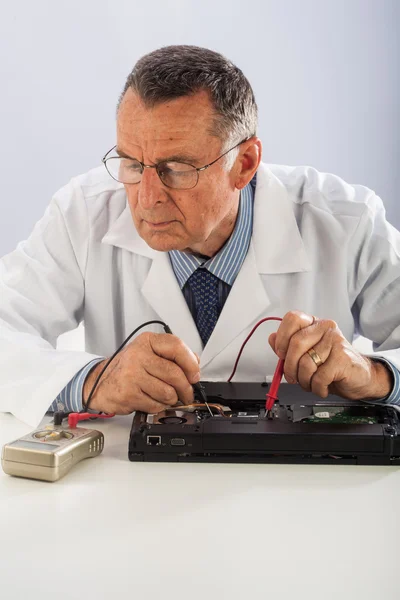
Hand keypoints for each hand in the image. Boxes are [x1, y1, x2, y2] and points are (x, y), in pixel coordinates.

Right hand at [83, 332, 200, 414]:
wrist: (98, 382)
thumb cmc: (127, 368)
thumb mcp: (149, 353)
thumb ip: (172, 355)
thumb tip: (195, 363)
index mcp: (147, 342)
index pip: (176, 346)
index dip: (191, 363)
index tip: (194, 375)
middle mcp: (138, 355)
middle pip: (175, 374)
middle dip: (185, 389)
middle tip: (186, 394)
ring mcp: (132, 375)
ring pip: (167, 392)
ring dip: (171, 399)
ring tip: (165, 397)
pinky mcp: (128, 394)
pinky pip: (156, 405)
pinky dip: (159, 407)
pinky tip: (152, 400)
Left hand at [268, 310, 392, 399]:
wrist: (361, 378)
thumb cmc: (333, 366)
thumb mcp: (307, 354)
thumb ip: (288, 346)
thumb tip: (272, 338)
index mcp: (314, 324)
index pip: (292, 318)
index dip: (282, 338)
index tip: (281, 354)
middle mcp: (326, 328)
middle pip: (296, 343)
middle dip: (289, 367)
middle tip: (292, 377)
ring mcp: (336, 341)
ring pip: (305, 363)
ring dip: (304, 381)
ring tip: (311, 383)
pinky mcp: (342, 358)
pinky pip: (318, 377)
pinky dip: (317, 388)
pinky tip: (323, 387)